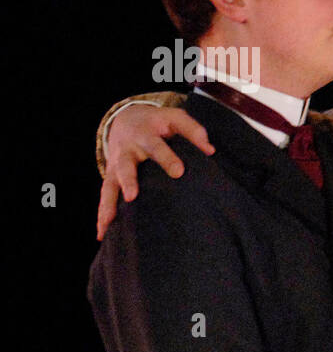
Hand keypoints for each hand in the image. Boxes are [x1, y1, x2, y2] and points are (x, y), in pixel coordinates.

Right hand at [97, 104, 213, 239]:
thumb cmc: (159, 123)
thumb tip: (210, 150)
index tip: (178, 172)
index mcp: (144, 135)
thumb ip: (193, 130)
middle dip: (128, 180)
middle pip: (126, 166)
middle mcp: (126, 151)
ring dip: (109, 203)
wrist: (127, 119)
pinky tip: (101, 233)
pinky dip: (102, 215)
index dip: (166, 158)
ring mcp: (115, 165)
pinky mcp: (110, 177)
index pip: (156, 146)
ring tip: (108, 222)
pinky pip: (105, 197)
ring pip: (109, 184)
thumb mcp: (175, 118)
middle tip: (132, 196)